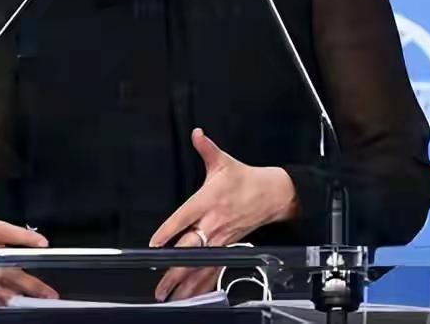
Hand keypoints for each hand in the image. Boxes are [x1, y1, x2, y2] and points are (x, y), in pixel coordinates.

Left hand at [149, 128, 298, 300]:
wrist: (273, 195)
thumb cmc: (245, 179)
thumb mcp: (224, 161)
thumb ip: (206, 148)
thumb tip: (196, 134)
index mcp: (209, 200)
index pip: (185, 217)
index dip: (170, 230)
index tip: (156, 242)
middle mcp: (214, 223)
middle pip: (191, 248)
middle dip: (174, 266)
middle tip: (158, 280)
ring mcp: (222, 239)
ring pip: (201, 264)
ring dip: (185, 281)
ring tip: (167, 294)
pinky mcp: (228, 248)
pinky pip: (213, 269)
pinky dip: (201, 284)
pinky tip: (190, 295)